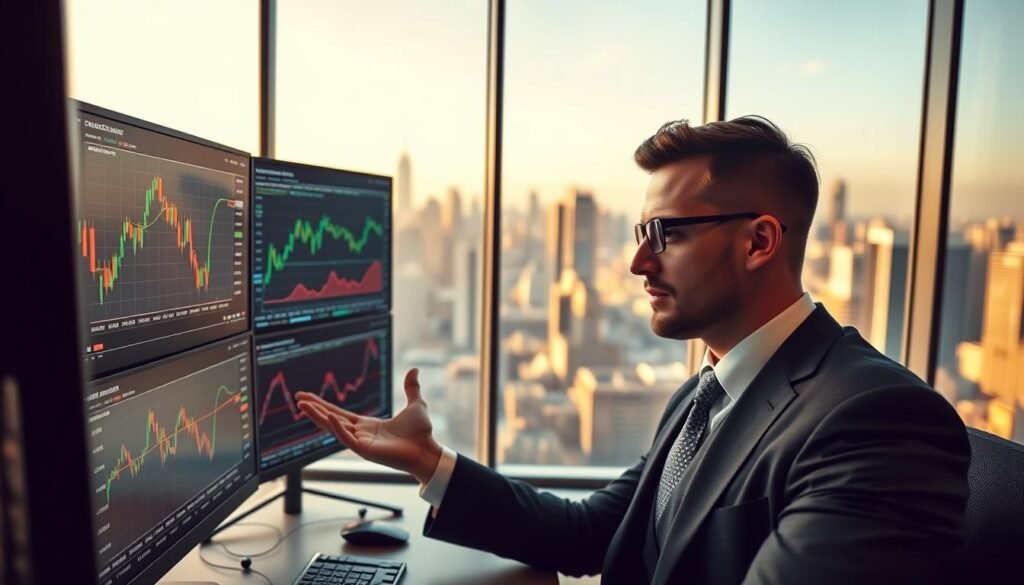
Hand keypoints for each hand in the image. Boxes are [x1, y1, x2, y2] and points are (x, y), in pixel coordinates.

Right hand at [295, 368, 441, 483]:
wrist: (429, 451)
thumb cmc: (422, 434)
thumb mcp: (415, 404)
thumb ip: (411, 388)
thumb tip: (414, 370)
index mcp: (367, 425)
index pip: (339, 413)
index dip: (323, 405)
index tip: (308, 397)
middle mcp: (360, 434)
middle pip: (331, 419)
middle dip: (314, 409)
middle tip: (298, 398)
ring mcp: (361, 443)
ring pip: (334, 428)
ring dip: (318, 417)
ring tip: (303, 406)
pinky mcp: (365, 451)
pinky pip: (346, 439)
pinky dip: (337, 428)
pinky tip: (328, 417)